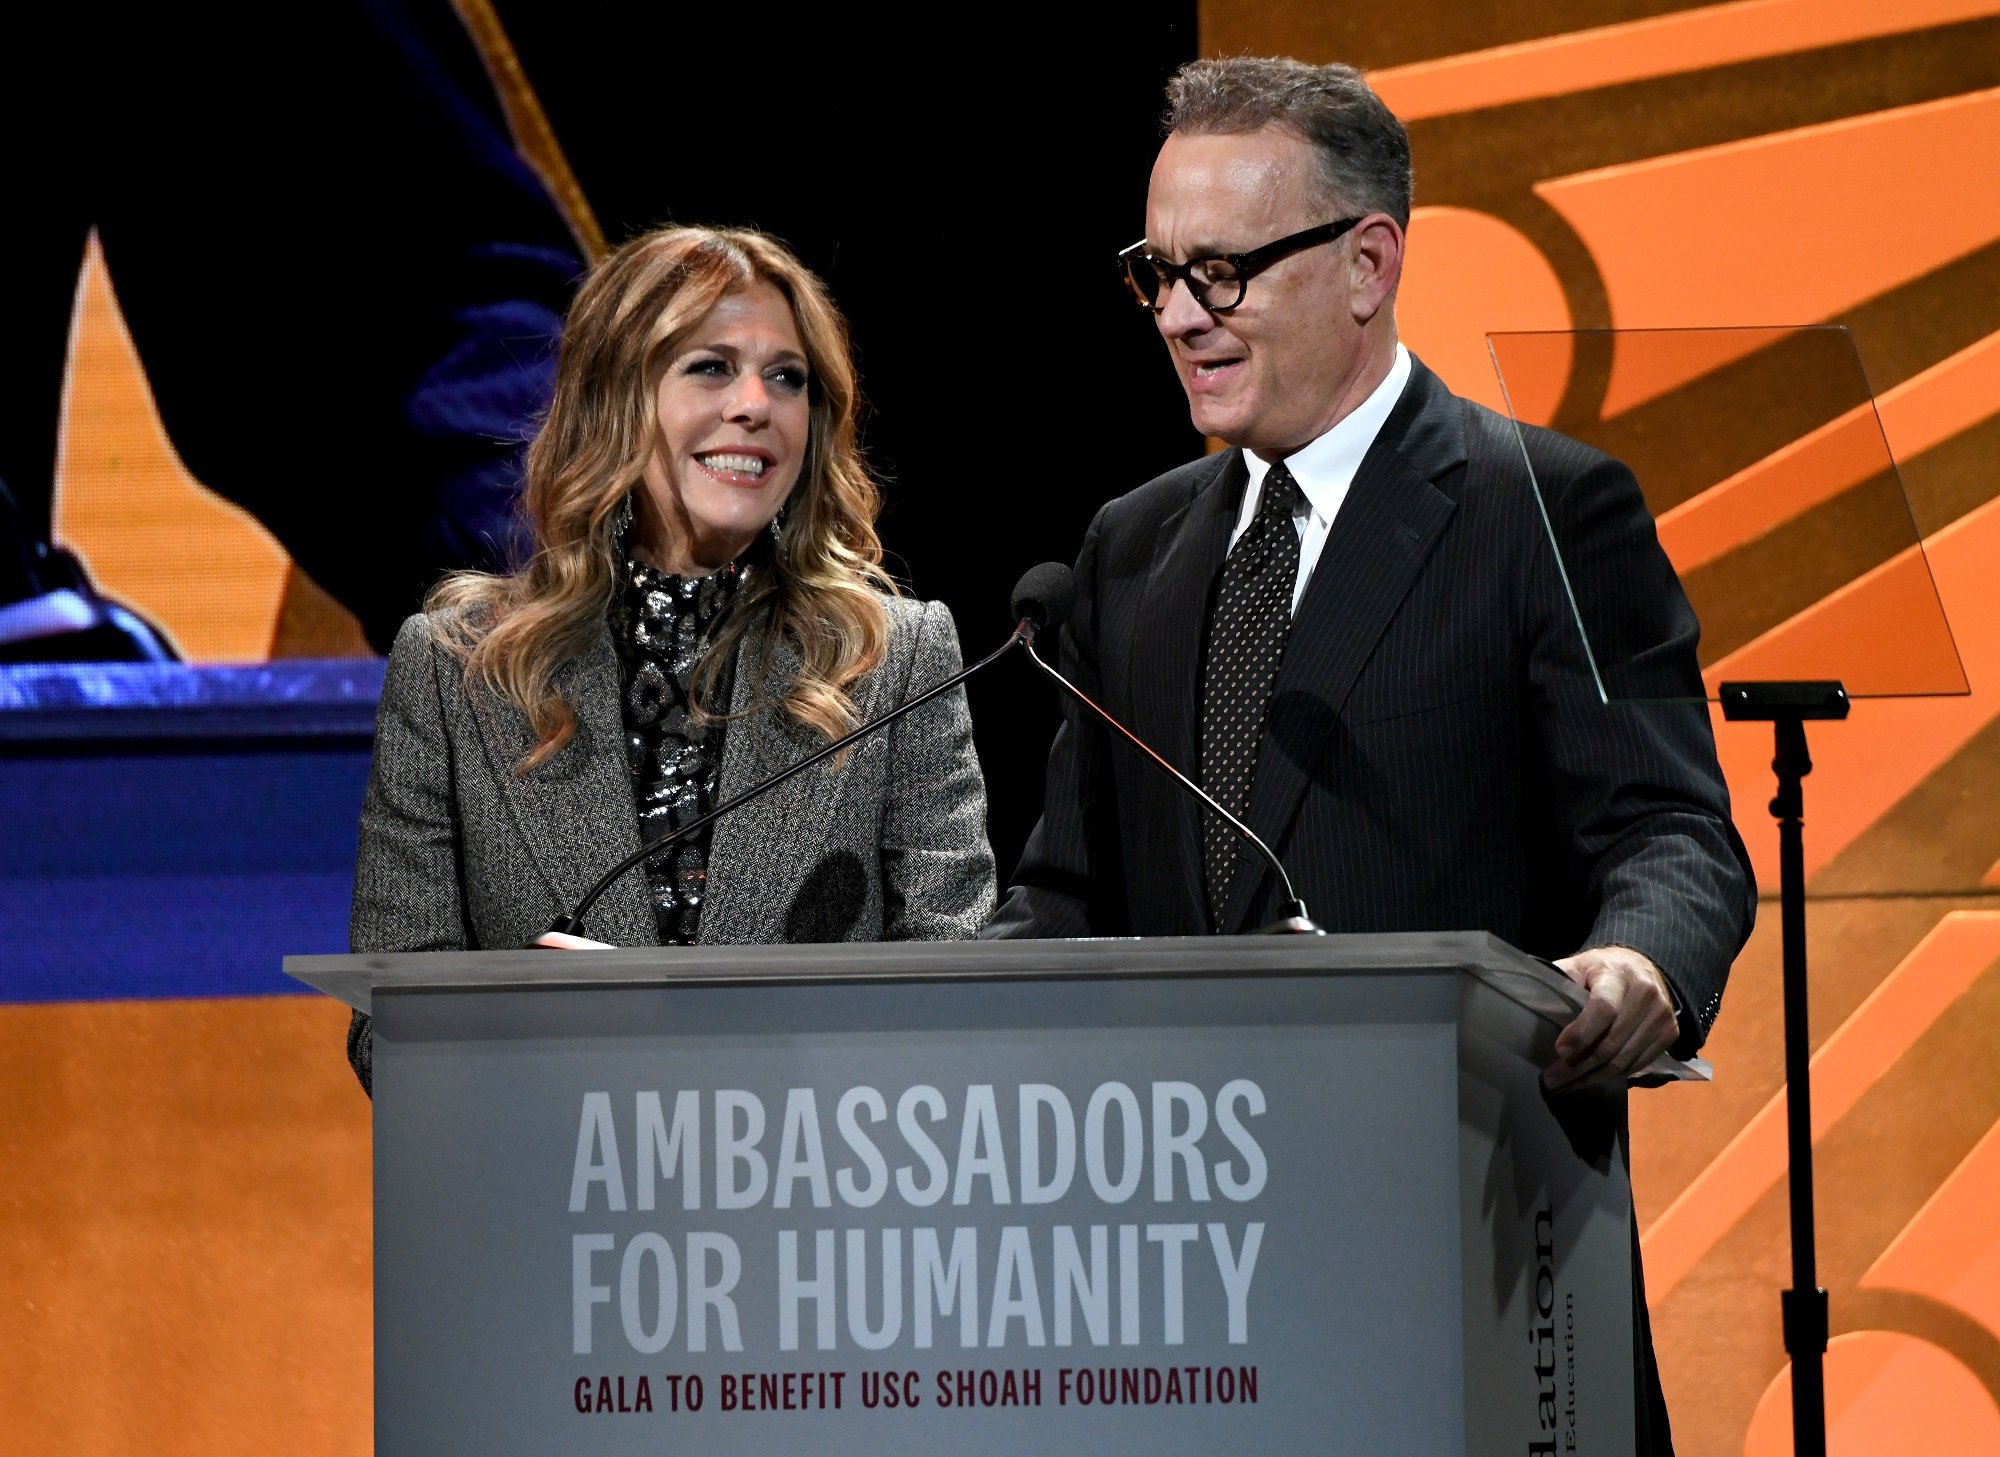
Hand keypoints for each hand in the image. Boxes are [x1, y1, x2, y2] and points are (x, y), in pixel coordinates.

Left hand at [1544, 945, 1677, 1090]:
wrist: (1641, 968)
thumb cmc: (1600, 970)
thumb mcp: (1577, 966)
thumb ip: (1559, 981)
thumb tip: (1527, 1001)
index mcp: (1618, 974)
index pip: (1603, 1009)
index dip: (1581, 1033)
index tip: (1559, 1051)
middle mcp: (1646, 994)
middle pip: (1612, 1043)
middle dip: (1578, 1066)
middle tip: (1552, 1079)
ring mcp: (1662, 1016)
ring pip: (1624, 1060)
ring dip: (1592, 1077)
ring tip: (1565, 1085)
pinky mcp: (1670, 1033)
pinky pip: (1637, 1065)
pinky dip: (1612, 1077)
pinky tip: (1590, 1079)